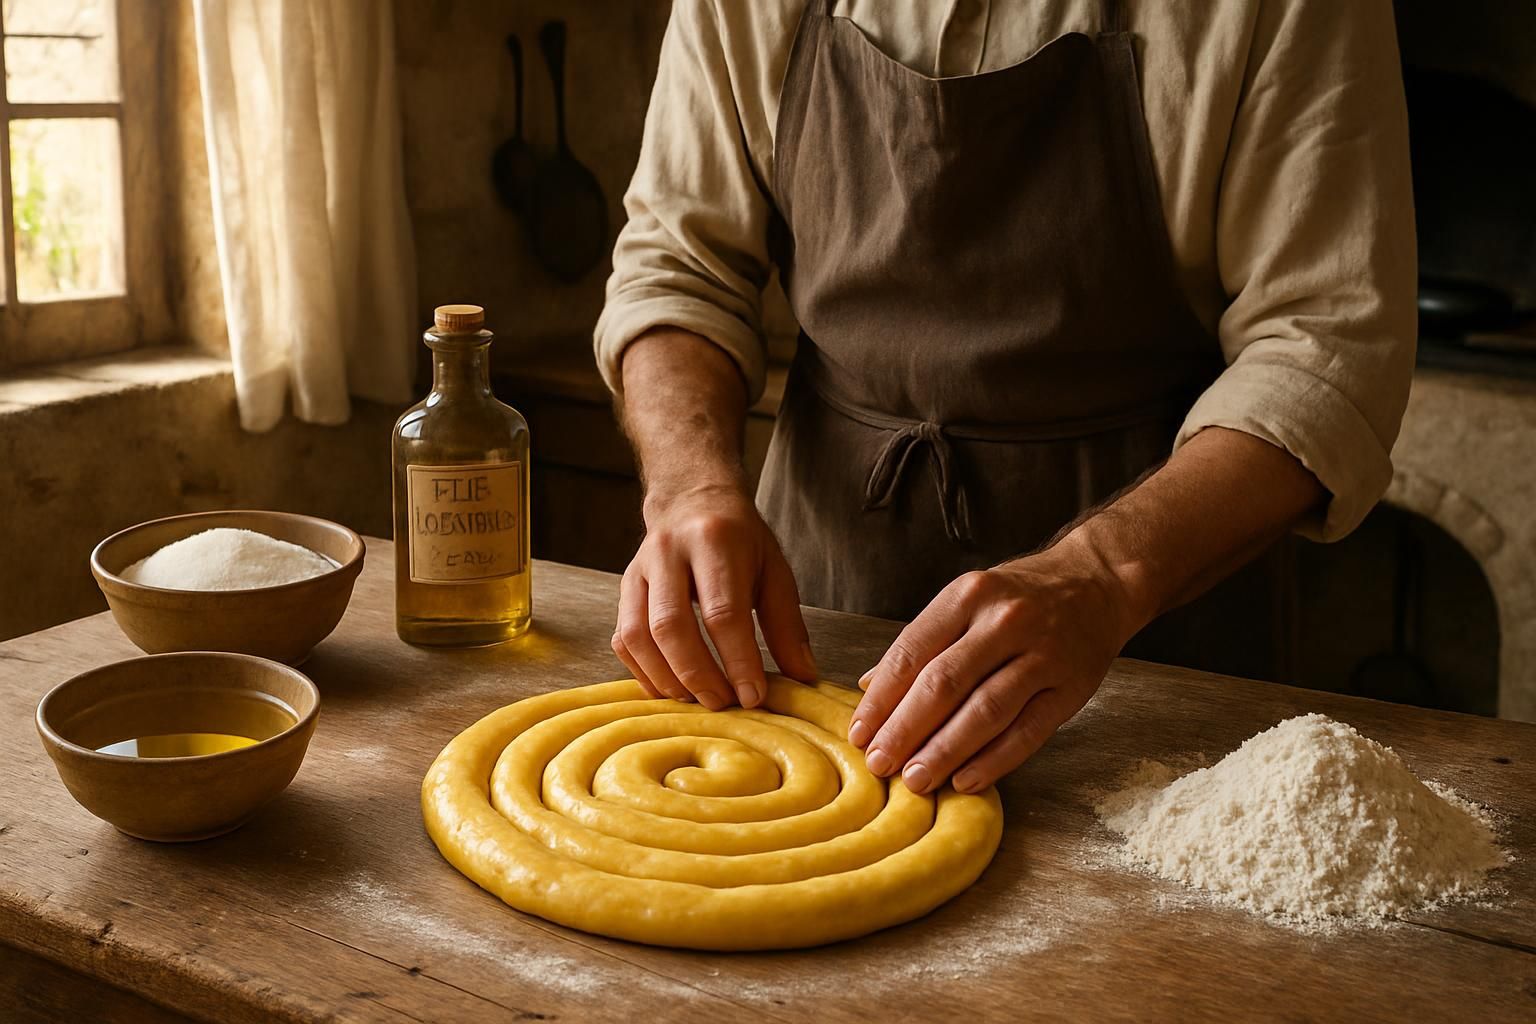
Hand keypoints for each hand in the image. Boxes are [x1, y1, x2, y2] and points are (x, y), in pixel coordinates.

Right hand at [612, 482, 817, 710]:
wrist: (693, 498)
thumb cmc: (739, 539)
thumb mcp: (774, 569)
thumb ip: (786, 624)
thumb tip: (802, 678)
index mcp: (716, 541)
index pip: (723, 612)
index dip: (738, 660)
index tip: (753, 696)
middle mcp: (670, 551)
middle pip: (672, 626)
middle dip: (698, 675)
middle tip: (722, 703)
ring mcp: (640, 568)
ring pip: (638, 635)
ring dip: (667, 678)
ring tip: (697, 700)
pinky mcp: (625, 586)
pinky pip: (622, 638)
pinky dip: (643, 672)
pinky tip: (670, 689)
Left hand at [848, 538, 1143, 794]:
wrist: (1097, 584)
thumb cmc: (1018, 597)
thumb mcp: (965, 601)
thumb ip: (920, 642)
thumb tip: (867, 686)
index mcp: (968, 596)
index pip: (912, 652)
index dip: (882, 699)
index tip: (859, 735)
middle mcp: (1004, 622)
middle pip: (944, 684)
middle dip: (905, 730)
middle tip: (879, 765)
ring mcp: (1042, 655)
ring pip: (984, 712)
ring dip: (945, 752)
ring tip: (915, 781)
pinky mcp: (1071, 689)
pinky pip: (1027, 732)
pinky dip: (993, 761)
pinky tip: (965, 781)